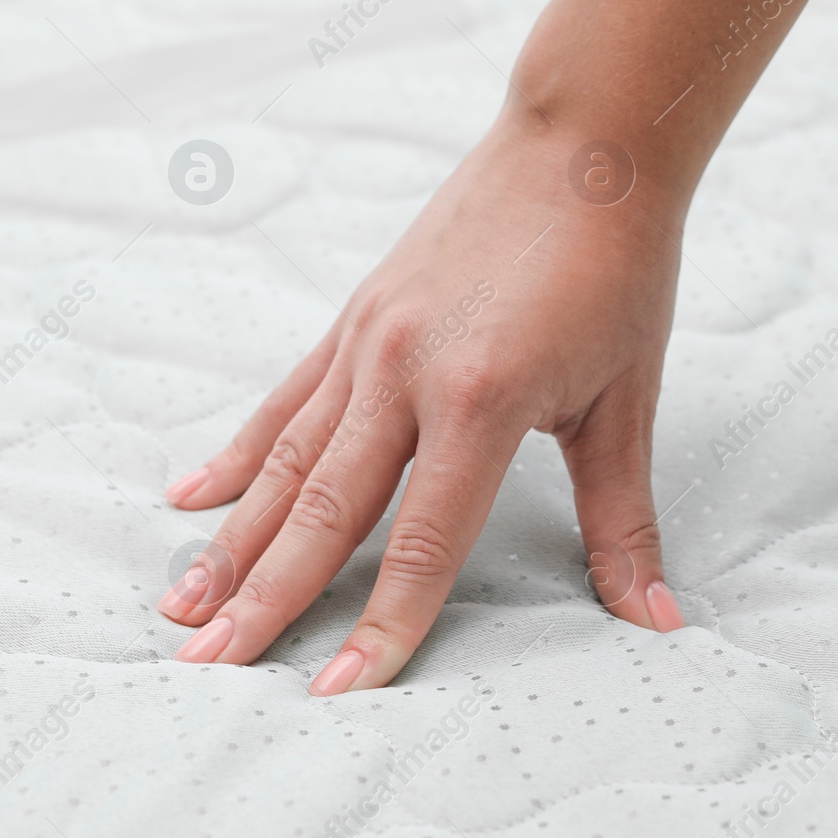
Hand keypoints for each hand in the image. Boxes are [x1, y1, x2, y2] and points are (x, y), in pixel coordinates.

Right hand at [157, 115, 687, 694]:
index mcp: (480, 401)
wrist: (583, 144)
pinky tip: (191, 497)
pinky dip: (238, 452)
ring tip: (183, 605)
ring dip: (233, 539)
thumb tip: (655, 619)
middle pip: (325, 512)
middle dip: (265, 600)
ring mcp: (368, 340)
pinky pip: (285, 399)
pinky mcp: (354, 316)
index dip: (384, 627)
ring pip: (287, 460)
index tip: (336, 693)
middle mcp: (404, 373)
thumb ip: (622, 520)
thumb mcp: (625, 401)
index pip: (423, 544)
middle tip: (206, 669)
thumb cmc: (615, 269)